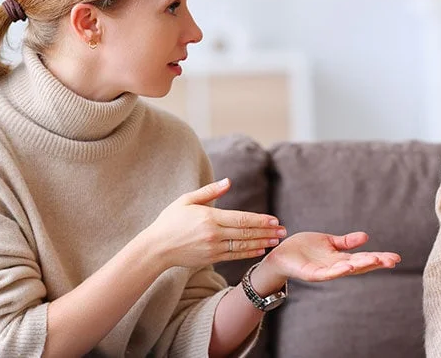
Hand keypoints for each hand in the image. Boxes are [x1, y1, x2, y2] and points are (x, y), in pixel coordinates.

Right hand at [141, 178, 286, 268]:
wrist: (156, 248)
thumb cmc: (170, 221)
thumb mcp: (186, 200)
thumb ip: (209, 191)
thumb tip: (228, 181)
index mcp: (209, 217)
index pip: (241, 219)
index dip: (260, 220)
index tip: (274, 220)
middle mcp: (213, 234)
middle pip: (246, 233)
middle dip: (267, 232)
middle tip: (283, 231)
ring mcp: (213, 248)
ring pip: (243, 246)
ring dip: (262, 243)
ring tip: (276, 240)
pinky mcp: (211, 258)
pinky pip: (234, 256)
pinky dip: (249, 253)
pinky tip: (261, 250)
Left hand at [253, 232, 400, 289]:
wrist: (280, 256)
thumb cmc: (303, 249)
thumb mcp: (329, 242)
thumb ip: (346, 242)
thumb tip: (366, 237)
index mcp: (340, 258)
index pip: (364, 258)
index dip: (379, 258)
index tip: (396, 257)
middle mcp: (336, 266)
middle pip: (360, 265)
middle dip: (376, 263)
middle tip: (393, 261)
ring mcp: (325, 271)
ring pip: (347, 269)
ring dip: (361, 266)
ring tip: (376, 260)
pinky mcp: (312, 274)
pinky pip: (327, 274)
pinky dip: (338, 271)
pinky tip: (348, 266)